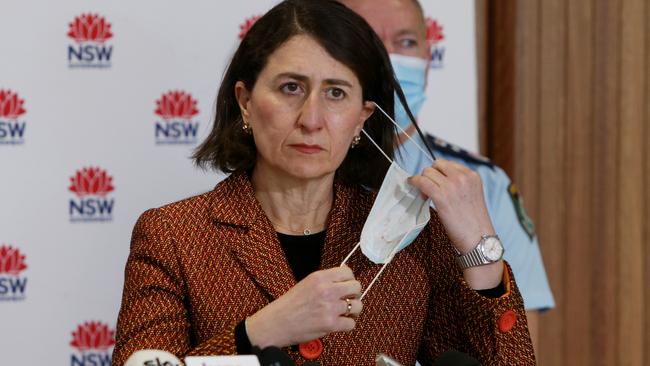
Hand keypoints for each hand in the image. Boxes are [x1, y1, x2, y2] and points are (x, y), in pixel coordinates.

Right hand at [246, 265, 361, 347]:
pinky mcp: (330, 324)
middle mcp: (327, 290)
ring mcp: (330, 307)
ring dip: (353, 310)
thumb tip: (344, 282)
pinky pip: (351, 323)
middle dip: (354, 294)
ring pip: (357, 306)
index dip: (349, 280)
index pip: (348, 272)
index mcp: (320, 277)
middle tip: (348, 299)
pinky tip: (339, 323)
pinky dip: (347, 325)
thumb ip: (325, 281)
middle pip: (356, 287)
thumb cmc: (289, 305)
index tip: (346, 286)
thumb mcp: (306, 284)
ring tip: (344, 313)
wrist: (277, 323)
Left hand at [408, 160, 502, 288]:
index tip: (437, 184)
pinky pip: (422, 181)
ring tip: (425, 195)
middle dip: (430, 175)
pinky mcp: (442, 196)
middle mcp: (463, 177)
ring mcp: (452, 185)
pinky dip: (414, 182)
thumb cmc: (473, 222)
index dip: (439, 173)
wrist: (478, 239)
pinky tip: (411, 185)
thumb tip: (437, 178)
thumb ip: (459, 183)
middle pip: (436, 165)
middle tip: (429, 190)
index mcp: (473, 175)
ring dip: (423, 181)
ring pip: (427, 172)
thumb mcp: (471, 194)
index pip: (448, 164)